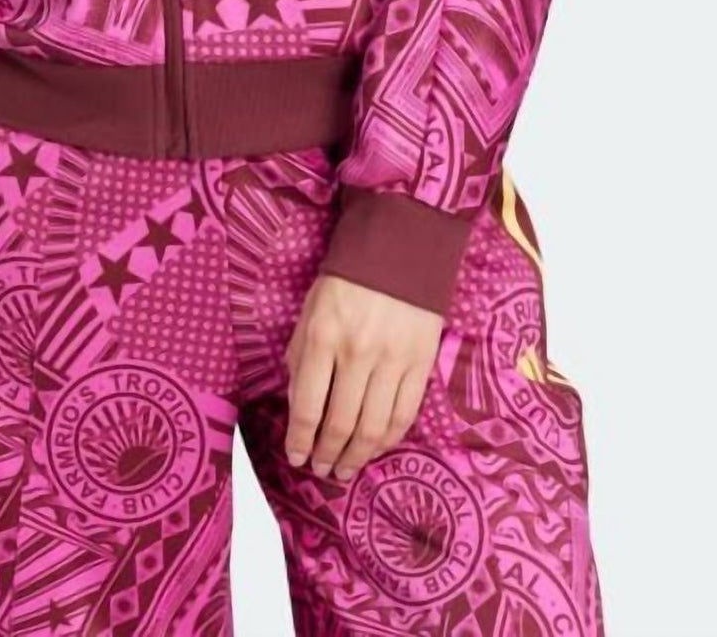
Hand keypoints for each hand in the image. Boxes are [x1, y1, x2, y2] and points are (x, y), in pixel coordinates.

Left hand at [283, 272, 442, 482]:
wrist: (400, 247)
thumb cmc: (347, 280)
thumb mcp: (310, 311)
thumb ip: (300, 356)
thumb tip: (298, 405)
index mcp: (322, 337)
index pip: (307, 405)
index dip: (299, 439)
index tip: (296, 457)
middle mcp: (357, 353)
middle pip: (340, 424)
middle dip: (327, 454)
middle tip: (321, 470)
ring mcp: (392, 360)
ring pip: (373, 427)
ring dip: (357, 456)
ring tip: (345, 469)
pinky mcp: (420, 363)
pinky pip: (404, 414)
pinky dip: (388, 439)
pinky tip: (375, 448)